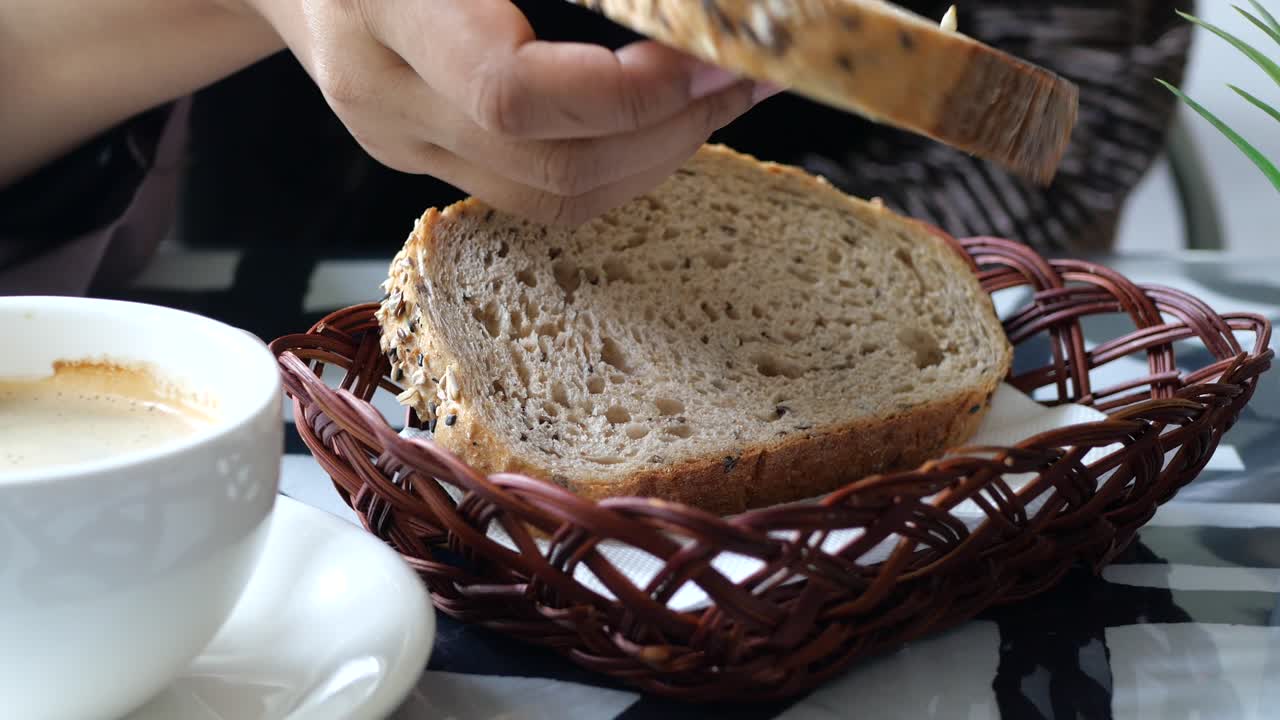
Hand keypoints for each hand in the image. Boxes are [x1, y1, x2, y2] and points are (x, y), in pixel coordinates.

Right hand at [243, 0, 775, 224]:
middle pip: (551, 170)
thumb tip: (674, 5)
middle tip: (742, 77)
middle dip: (668, 132)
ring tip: (717, 96)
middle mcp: (384, 96)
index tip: (710, 56)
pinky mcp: (421, 160)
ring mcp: (400, 143)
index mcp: (379, 8)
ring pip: (552, 201)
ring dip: (654, 157)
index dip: (629, 91)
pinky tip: (658, 116)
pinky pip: (536, 192)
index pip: (513, 94)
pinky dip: (614, 164)